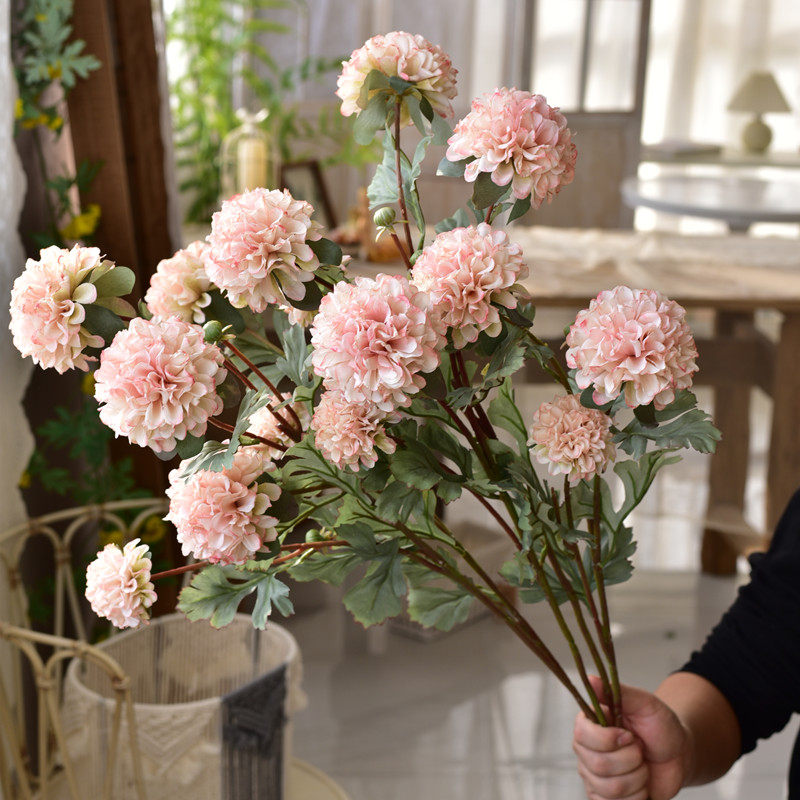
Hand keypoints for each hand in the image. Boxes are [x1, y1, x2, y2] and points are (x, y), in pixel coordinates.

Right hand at [573, 676, 691, 799]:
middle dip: (631, 760)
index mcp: (589, 724)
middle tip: (640, 750)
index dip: (608, 739)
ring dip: (638, 778)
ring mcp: (593, 777)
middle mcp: (586, 751)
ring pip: (610, 788)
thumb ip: (617, 691)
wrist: (679, 755)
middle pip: (598, 765)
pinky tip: (640, 785)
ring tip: (643, 767)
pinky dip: (636, 797)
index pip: (582, 734)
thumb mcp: (644, 703)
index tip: (630, 735)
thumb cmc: (660, 726)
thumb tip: (590, 679)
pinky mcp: (604, 798)